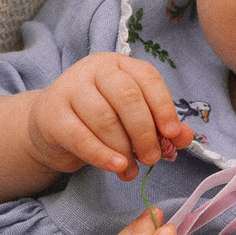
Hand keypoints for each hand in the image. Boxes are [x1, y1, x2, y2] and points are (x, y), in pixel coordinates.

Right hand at [28, 54, 193, 180]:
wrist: (51, 126)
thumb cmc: (98, 119)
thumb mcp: (131, 118)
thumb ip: (160, 126)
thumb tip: (185, 138)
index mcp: (119, 64)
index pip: (147, 78)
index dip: (163, 106)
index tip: (173, 134)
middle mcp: (94, 69)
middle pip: (127, 97)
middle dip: (144, 131)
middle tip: (153, 158)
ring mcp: (69, 88)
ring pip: (104, 118)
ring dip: (124, 148)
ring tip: (131, 170)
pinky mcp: (51, 114)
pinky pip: (80, 137)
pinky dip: (102, 155)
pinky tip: (117, 167)